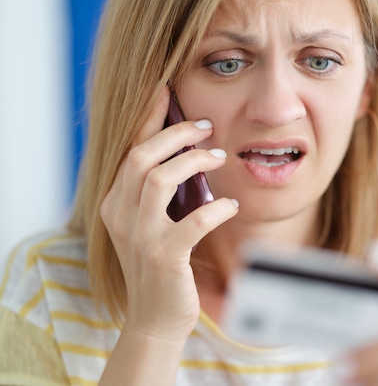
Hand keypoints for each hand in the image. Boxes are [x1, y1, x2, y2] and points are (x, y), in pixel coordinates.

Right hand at [100, 86, 238, 341]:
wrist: (156, 319)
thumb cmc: (162, 266)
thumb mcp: (150, 225)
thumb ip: (159, 194)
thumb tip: (190, 153)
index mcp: (115, 203)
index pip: (129, 150)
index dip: (148, 118)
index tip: (166, 90)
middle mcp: (120, 215)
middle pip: (141, 157)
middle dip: (176, 134)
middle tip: (206, 126)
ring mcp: (140, 237)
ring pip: (160, 179)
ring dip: (193, 162)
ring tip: (220, 156)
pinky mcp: (165, 257)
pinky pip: (193, 221)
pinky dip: (217, 208)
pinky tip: (230, 205)